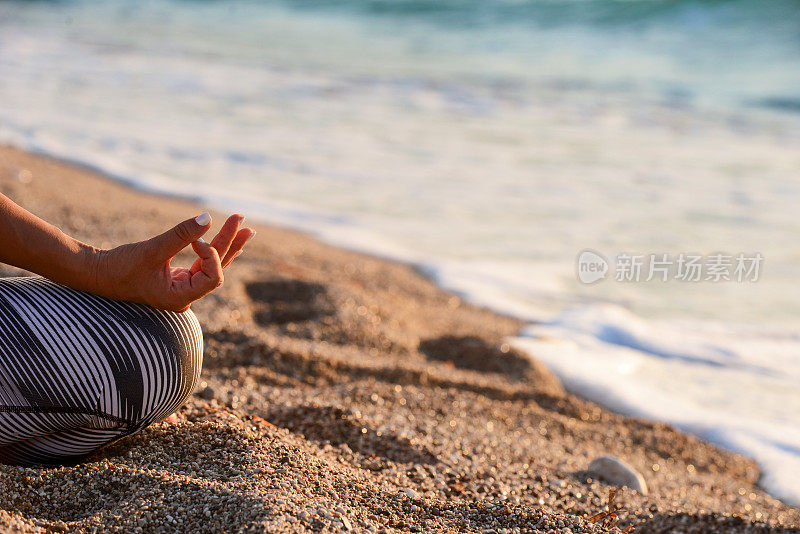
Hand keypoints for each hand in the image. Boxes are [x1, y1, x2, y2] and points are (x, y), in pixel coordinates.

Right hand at [90, 212, 253, 311]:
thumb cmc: (120, 266)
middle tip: (244, 221)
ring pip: (211, 264)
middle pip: (217, 268)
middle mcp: (185, 295)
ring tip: (245, 226)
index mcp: (179, 297)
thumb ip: (181, 235)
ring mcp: (182, 287)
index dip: (212, 255)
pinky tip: (228, 239)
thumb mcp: (152, 249)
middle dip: (230, 242)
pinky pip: (202, 263)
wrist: (96, 274)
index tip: (197, 240)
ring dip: (226, 243)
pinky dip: (213, 249)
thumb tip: (208, 218)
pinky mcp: (178, 278)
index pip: (212, 277)